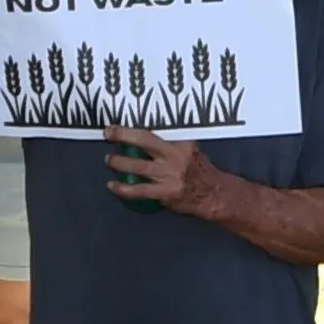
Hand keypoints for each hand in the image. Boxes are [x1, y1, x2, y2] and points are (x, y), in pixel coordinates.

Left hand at [100, 126, 225, 217]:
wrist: (215, 195)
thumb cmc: (200, 171)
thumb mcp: (190, 150)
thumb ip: (170, 144)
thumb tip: (144, 139)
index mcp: (181, 144)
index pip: (152, 132)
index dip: (130, 130)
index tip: (115, 127)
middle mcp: (174, 157)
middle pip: (144, 142)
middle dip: (122, 136)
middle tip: (108, 134)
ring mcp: (168, 176)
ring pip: (137, 166)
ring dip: (119, 163)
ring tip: (109, 160)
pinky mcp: (164, 193)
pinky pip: (138, 191)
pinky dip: (123, 188)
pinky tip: (112, 185)